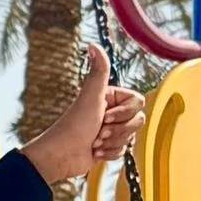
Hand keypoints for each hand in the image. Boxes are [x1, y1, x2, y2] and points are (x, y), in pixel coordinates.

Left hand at [19, 42, 148, 186]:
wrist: (62, 156)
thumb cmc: (74, 126)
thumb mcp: (91, 96)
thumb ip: (98, 71)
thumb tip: (93, 45)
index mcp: (110, 97)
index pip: (139, 102)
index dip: (125, 112)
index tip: (106, 116)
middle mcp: (111, 111)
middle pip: (137, 120)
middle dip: (119, 130)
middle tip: (99, 131)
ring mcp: (110, 129)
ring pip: (131, 137)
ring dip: (112, 142)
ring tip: (95, 142)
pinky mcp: (108, 146)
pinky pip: (124, 151)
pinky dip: (109, 153)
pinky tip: (95, 152)